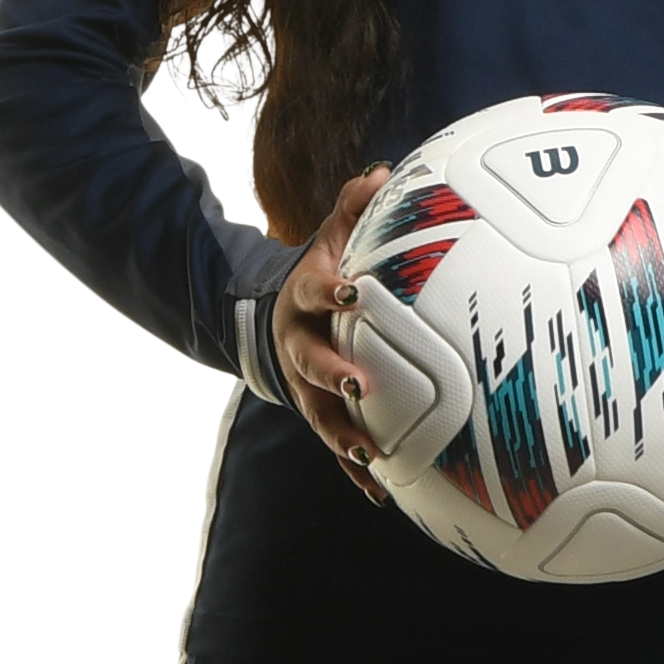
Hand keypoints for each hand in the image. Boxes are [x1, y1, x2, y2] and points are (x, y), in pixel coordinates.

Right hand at [273, 166, 393, 500]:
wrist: (279, 319)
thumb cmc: (326, 275)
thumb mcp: (332, 238)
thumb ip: (353, 208)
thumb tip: (383, 171)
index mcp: (304, 298)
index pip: (314, 292)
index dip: (330, 292)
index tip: (355, 293)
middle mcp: (298, 344)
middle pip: (309, 360)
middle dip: (332, 372)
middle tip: (361, 382)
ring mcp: (304, 385)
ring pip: (318, 412)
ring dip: (342, 433)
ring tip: (368, 452)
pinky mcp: (317, 413)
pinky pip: (334, 445)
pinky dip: (353, 470)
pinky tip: (379, 493)